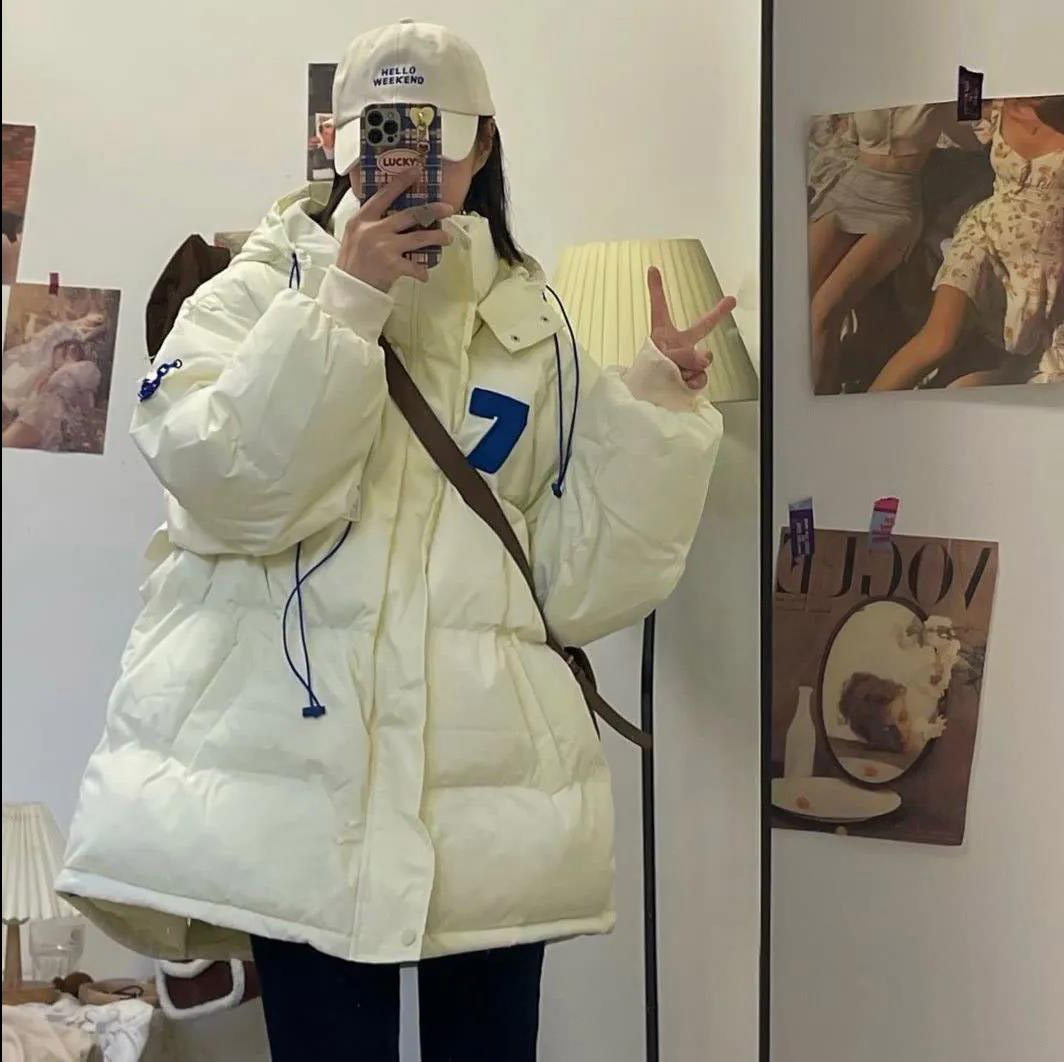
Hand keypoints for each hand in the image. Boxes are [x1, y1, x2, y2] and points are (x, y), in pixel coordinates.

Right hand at [336, 168, 454, 290]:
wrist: (348, 289)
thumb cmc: (352, 262)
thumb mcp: (354, 235)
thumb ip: (369, 222)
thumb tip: (389, 212)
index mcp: (362, 219)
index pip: (384, 195)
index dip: (401, 182)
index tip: (416, 171)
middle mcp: (374, 229)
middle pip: (410, 214)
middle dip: (432, 211)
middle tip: (448, 208)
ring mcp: (384, 247)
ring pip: (419, 238)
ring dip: (437, 237)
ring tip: (447, 238)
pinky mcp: (392, 265)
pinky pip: (415, 266)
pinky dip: (422, 271)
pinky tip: (424, 274)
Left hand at [647, 266, 736, 389]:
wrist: (648, 401)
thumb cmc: (647, 377)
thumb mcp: (659, 358)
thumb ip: (682, 354)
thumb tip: (704, 359)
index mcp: (663, 335)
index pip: (659, 308)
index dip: (656, 288)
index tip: (653, 269)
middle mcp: (678, 346)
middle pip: (702, 326)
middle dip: (717, 313)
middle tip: (730, 300)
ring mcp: (688, 362)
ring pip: (701, 358)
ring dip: (689, 365)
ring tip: (675, 372)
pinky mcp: (694, 378)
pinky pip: (702, 377)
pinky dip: (694, 381)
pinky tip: (684, 383)